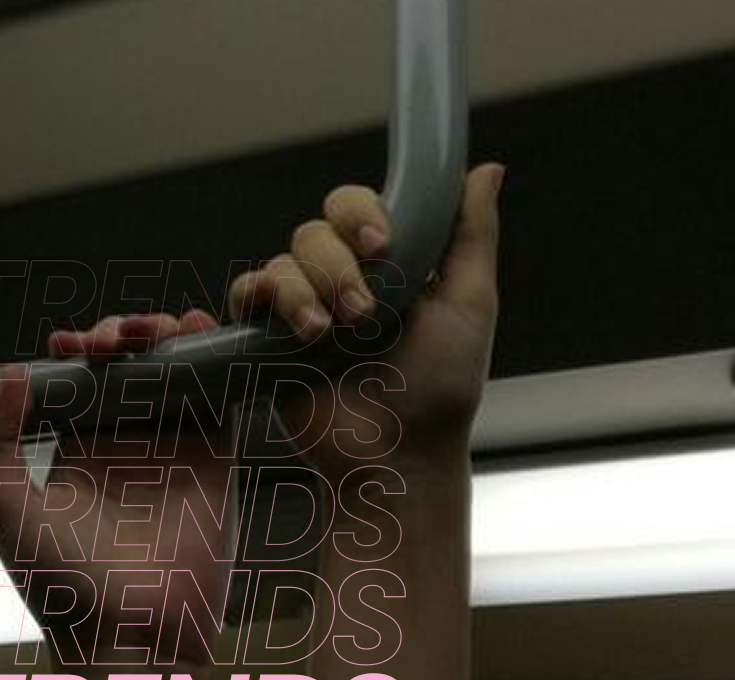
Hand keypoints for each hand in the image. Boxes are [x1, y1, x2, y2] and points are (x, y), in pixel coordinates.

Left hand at [0, 311, 236, 667]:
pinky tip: (197, 334)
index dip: (79, 351)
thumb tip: (10, 373)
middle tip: (111, 339)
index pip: (85, 381)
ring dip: (168, 337)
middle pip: (133, 367)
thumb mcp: (3, 505)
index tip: (68, 343)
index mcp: (80, 451)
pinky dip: (213, 361)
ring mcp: (175, 452)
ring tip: (153, 327)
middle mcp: (130, 446)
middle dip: (123, 334)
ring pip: (177, 373)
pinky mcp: (215, 463)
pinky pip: (219, 399)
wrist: (125, 633)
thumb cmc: (58, 585)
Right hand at [225, 163, 503, 480]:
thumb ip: (471, 236)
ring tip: (331, 334)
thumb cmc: (441, 390)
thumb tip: (486, 169)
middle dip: (336, 262)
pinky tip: (296, 331)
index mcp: (387, 264)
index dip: (361, 214)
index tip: (383, 245)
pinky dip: (265, 298)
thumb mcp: (469, 305)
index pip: (356, 207)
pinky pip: (248, 293)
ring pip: (283, 260)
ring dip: (307, 290)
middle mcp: (341, 280)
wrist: (397, 455)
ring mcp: (302, 309)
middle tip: (363, 309)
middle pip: (315, 228)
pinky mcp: (267, 340)